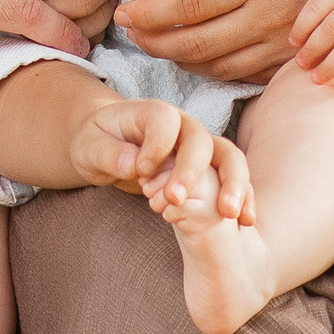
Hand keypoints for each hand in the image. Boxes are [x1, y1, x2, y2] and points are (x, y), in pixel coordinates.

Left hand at [68, 97, 249, 218]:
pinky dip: (242, 197)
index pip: (166, 121)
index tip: (140, 171)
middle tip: (175, 200)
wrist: (108, 146)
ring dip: (233, 184)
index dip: (156, 146)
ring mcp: (200, 148)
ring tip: (229, 214)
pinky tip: (244, 219)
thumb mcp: (89, 146)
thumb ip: (107, 152)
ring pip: (228, 157)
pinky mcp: (208, 170)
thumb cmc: (97, 142)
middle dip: (193, 171)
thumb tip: (132, 164)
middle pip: (202, 140)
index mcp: (154, 113)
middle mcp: (183, 127)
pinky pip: (232, 179)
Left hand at [112, 0, 333, 81]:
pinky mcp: (300, 55)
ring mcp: (287, 41)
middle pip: (197, 43)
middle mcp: (271, 15)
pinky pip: (247, 72)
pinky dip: (215, 69)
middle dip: (155, 43)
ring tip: (156, 45)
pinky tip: (199, 57)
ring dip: (181, 60)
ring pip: (219, 65)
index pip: (189, 5)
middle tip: (129, 35)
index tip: (123, 15)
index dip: (151, 15)